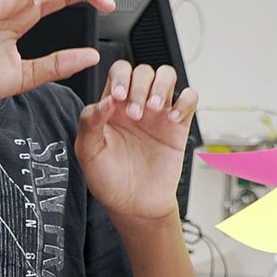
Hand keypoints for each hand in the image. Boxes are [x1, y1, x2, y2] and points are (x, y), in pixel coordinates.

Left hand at [78, 61, 196, 224]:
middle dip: (140, 87)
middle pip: (143, 71)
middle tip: (136, 114)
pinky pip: (189, 98)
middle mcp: (136, 104)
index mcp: (112, 106)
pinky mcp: (179, 125)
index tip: (119, 98)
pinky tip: (172, 119)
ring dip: (162, 86)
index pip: (119, 71)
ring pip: (167, 76)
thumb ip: (90, 122)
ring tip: (156, 109)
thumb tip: (106, 100)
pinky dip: (184, 101)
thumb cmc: (109, 180)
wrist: (134, 205)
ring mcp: (158, 113)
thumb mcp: (88, 152)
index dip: (121, 78)